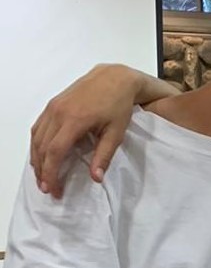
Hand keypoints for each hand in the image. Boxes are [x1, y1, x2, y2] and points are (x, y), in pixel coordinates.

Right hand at [30, 63, 153, 197]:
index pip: (55, 152)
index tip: (54, 189)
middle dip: (42, 170)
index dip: (51, 173)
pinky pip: (38, 127)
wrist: (115, 78)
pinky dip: (36, 143)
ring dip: (36, 158)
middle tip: (47, 188)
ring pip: (36, 137)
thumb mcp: (116, 133)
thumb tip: (95, 178)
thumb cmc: (119, 106)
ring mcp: (53, 107)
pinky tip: (40, 155)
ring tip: (42, 176)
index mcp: (74, 120)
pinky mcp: (53, 104)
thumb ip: (104, 156)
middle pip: (41, 147)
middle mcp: (58, 113)